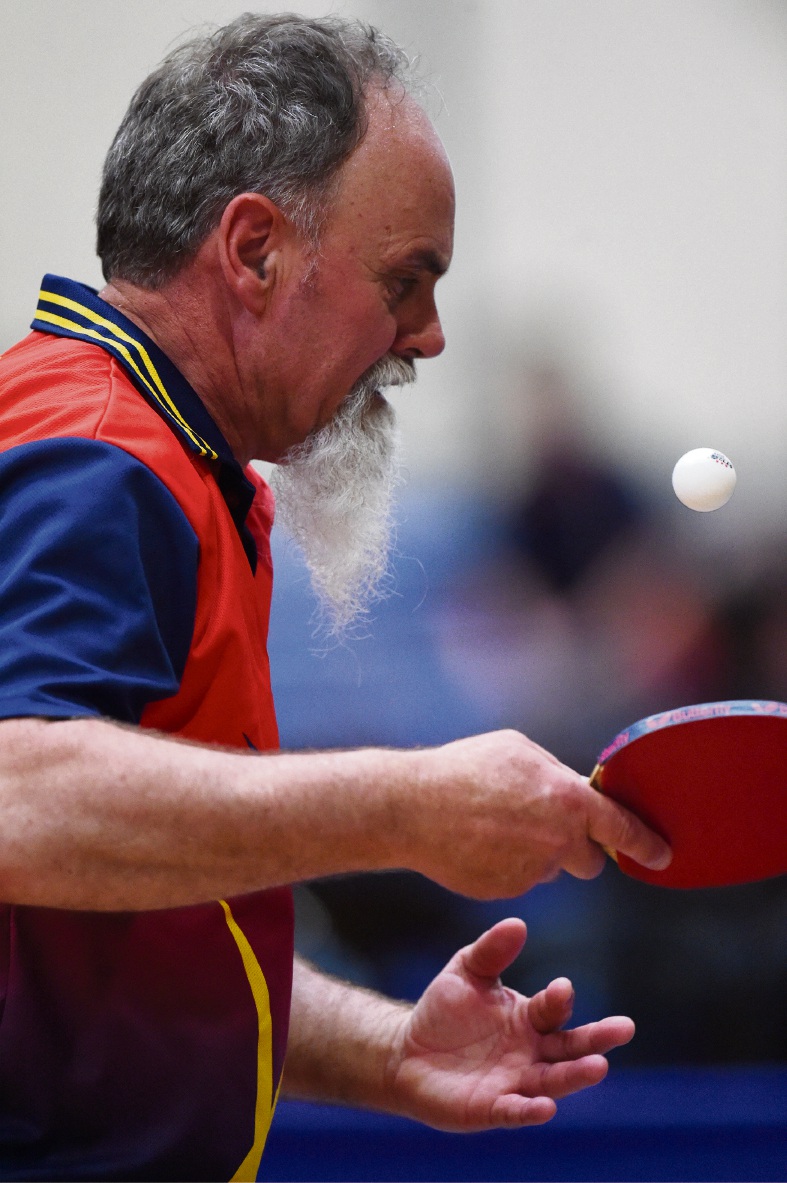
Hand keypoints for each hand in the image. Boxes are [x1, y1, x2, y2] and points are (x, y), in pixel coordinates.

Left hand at [385, 918, 632, 1130]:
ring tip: (598, 1067)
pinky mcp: (492, 1108)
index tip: (562, 988)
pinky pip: (516, 1111)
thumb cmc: (445, 1011)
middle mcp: (530, 1053)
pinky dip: (531, 1111)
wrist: (408, 1052)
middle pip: (570, 1048)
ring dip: (575, 1076)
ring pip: (552, 1081)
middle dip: (596, 1039)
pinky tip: (545, 1108)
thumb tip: (517, 923)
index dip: (558, 999)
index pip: (553, 1010)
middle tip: (623, 1028)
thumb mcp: (466, 972)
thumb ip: (490, 951)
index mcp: (528, 1019)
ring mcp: (515, 1082)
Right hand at [408, 729, 670, 896]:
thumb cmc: (465, 769)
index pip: (623, 829)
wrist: (412, 808)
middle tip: (544, 825)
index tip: (662, 855)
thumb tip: (576, 791)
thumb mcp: (519, 751)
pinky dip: (508, 865)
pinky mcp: (508, 892)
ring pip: (550, 868)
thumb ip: (557, 775)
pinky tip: (480, 843)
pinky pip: (520, 879)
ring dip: (536, 853)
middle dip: (577, 848)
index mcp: (568, 801)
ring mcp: (532, 872)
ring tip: (495, 826)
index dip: (647, 844)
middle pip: (591, 861)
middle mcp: (558, 841)